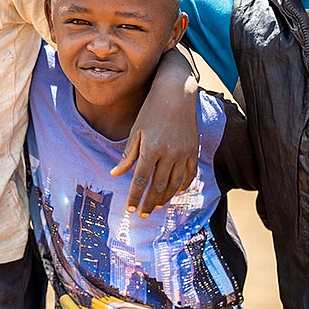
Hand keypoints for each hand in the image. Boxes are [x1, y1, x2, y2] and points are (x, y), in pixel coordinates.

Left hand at [112, 58, 198, 216]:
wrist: (176, 93)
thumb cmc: (151, 110)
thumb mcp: (136, 131)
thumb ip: (128, 155)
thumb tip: (115, 174)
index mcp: (151, 149)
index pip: (140, 180)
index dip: (135, 197)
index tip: (130, 209)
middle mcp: (169, 154)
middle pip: (158, 186)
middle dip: (149, 203)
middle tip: (142, 214)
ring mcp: (184, 153)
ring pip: (175, 184)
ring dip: (165, 198)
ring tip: (156, 206)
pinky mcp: (194, 150)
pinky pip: (190, 174)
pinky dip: (183, 186)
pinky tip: (176, 192)